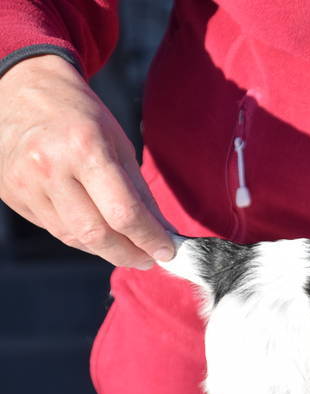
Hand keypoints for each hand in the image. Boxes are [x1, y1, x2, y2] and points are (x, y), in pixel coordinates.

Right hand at [0, 55, 173, 267]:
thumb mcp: (119, 144)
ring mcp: (27, 183)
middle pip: (96, 234)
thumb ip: (140, 192)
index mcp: (85, 148)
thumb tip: (162, 231)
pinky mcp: (14, 195)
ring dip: (107, 250)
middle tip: (149, 258)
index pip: (123, 212)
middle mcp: (51, 167)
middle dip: (129, 254)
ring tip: (128, 248)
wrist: (23, 92)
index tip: (167, 251)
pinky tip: (98, 234)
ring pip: (74, 238)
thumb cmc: (79, 115)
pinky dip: (82, 238)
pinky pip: (55, 230)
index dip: (149, 238)